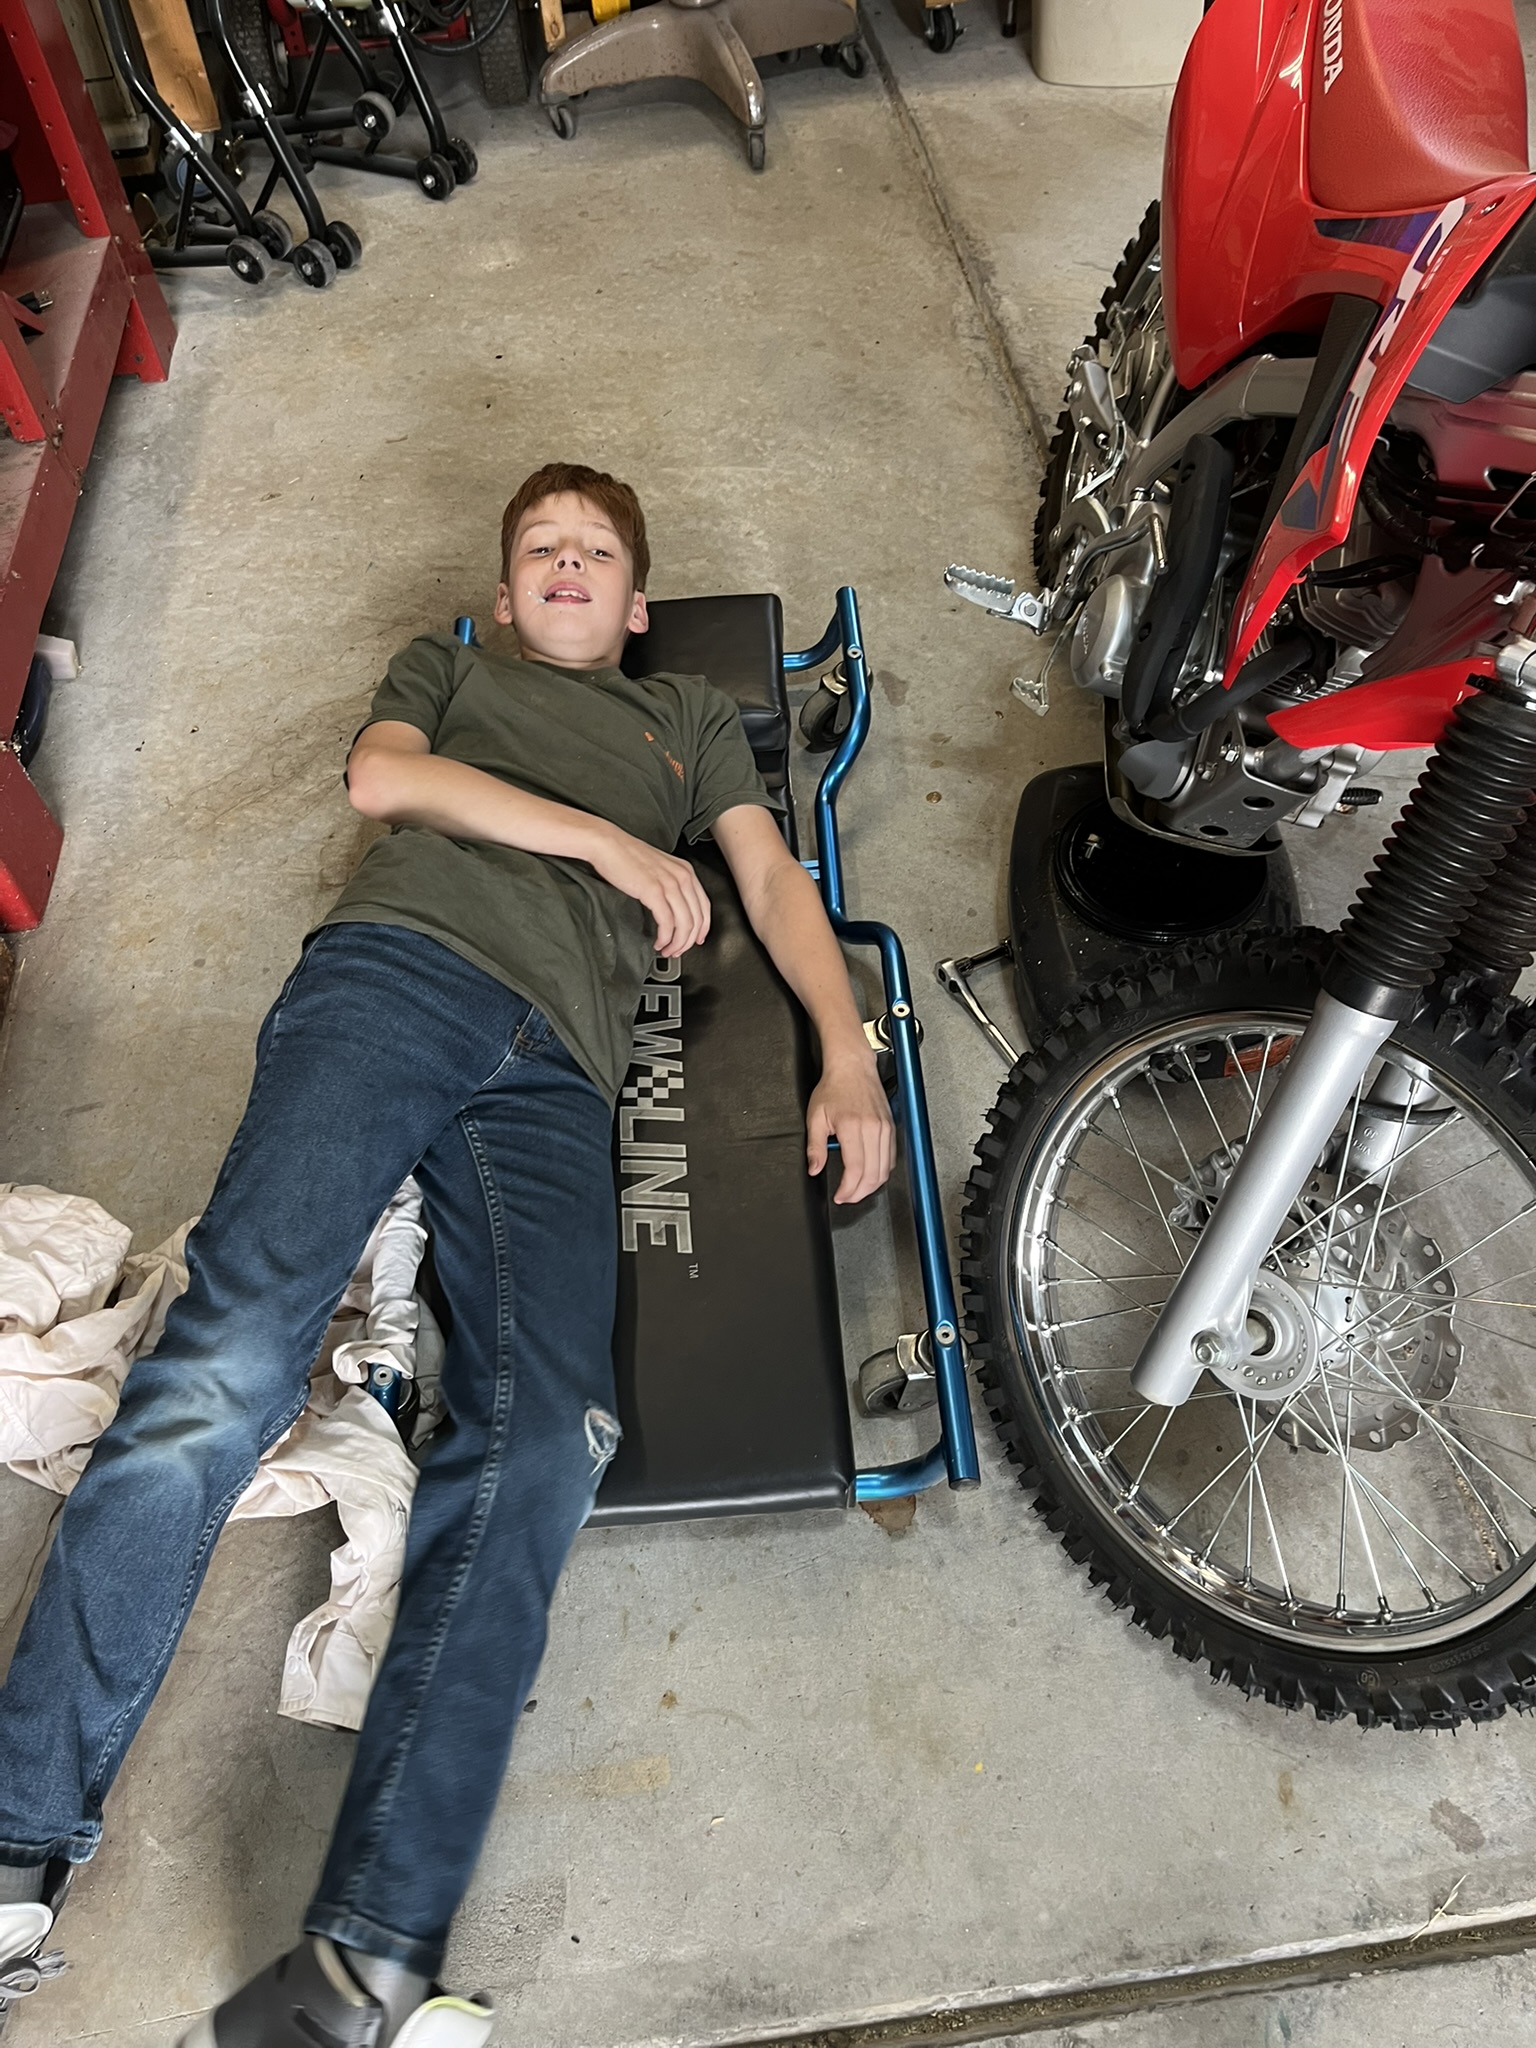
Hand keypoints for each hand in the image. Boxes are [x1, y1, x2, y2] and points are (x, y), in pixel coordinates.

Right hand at [586, 824, 710, 957]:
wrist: (608, 844)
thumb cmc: (627, 856)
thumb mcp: (659, 868)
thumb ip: (670, 885)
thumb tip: (673, 910)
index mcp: (685, 871)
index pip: (704, 906)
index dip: (703, 928)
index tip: (696, 940)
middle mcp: (682, 877)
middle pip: (697, 919)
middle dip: (689, 941)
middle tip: (678, 950)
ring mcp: (669, 884)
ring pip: (685, 924)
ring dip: (677, 943)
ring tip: (667, 950)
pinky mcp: (653, 891)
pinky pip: (667, 923)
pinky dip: (665, 937)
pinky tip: (658, 942)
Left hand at [807, 1050, 895, 1203]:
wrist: (852, 1067)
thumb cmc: (834, 1087)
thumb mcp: (815, 1117)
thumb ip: (815, 1147)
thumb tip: (815, 1169)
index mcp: (853, 1127)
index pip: (856, 1170)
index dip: (848, 1189)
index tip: (840, 1196)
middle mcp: (874, 1129)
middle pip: (874, 1175)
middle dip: (860, 1192)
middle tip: (847, 1197)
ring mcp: (885, 1128)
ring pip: (886, 1169)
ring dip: (872, 1185)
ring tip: (857, 1189)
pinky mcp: (891, 1127)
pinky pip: (891, 1158)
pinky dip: (882, 1171)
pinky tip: (870, 1174)